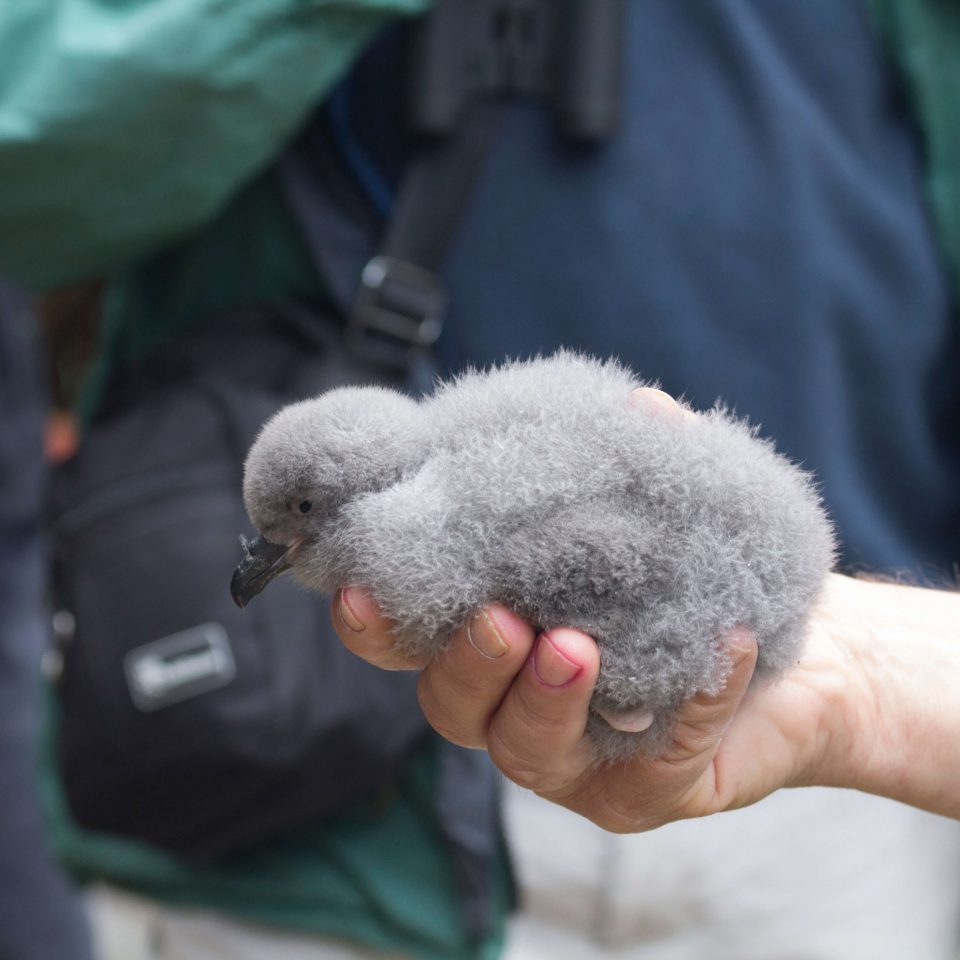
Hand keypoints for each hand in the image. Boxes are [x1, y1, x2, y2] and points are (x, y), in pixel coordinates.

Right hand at [331, 386, 959, 825]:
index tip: (358, 586)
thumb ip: (637, 471)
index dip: (378, 624)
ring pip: (529, 751)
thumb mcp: (665, 522)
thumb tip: (636, 406)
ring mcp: (580, 763)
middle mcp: (519, 706)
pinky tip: (723, 647)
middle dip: (467, 664)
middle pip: (454, 708)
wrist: (809, 656)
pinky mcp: (652, 791)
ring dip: (543, 701)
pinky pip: (659, 762)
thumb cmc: (706, 583)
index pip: (413, 645)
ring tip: (576, 648)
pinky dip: (690, 703)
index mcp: (499, 646)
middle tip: (502, 618)